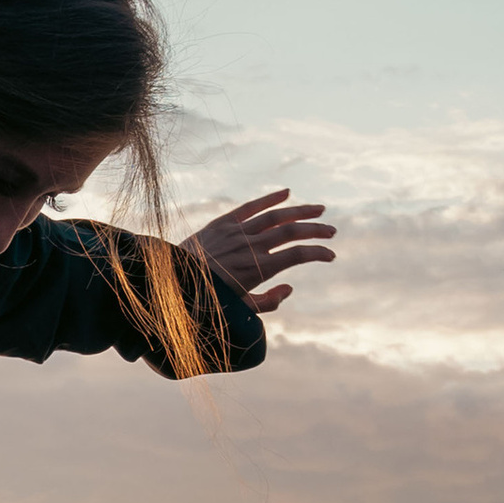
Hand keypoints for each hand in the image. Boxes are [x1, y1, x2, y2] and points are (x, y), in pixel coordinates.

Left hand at [187, 187, 335, 313]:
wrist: (171, 282)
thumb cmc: (207, 300)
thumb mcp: (239, 310)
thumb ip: (268, 302)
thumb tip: (289, 288)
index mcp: (257, 269)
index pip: (297, 256)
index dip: (317, 253)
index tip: (330, 255)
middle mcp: (250, 247)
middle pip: (291, 232)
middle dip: (315, 230)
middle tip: (332, 231)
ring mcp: (237, 232)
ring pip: (276, 216)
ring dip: (300, 211)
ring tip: (319, 209)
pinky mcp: (222, 223)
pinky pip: (251, 207)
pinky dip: (270, 199)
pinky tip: (287, 193)